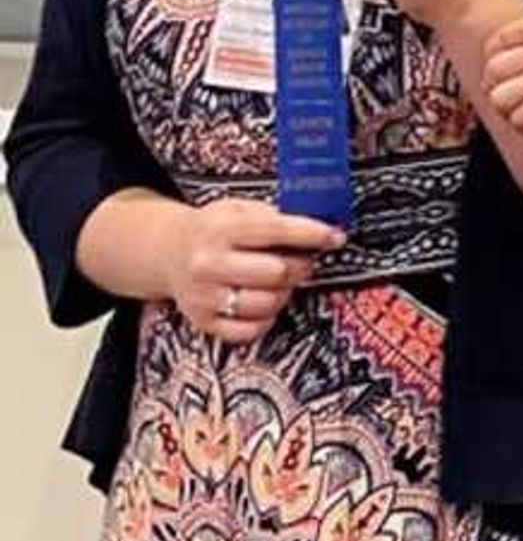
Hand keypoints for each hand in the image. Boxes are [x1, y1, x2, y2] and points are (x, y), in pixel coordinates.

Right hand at [169, 200, 343, 344]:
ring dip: (285, 293)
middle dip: (300, 266)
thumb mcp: (240, 210)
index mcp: (219, 228)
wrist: (169, 252)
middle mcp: (207, 263)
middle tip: (302, 261)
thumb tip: (324, 229)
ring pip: (268, 303)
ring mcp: (203, 295)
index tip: (336, 237)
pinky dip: (266, 318)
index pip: (276, 231)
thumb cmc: (215, 231)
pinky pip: (251, 330)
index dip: (313, 234)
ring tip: (279, 282)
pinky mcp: (202, 321)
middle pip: (277, 272)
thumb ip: (277, 216)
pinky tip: (263, 302)